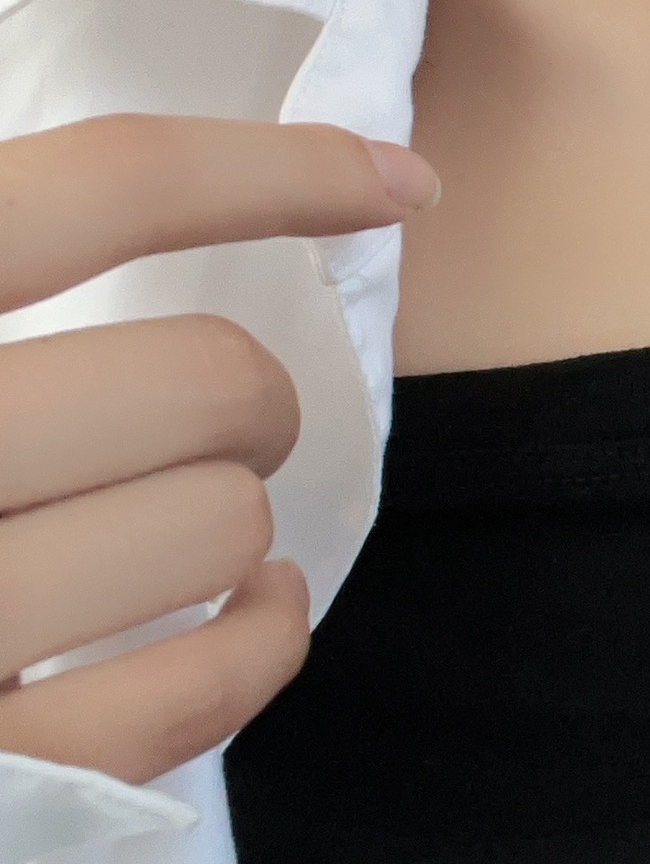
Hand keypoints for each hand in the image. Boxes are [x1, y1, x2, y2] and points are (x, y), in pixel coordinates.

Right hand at [0, 116, 439, 783]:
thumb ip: (3, 244)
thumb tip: (154, 176)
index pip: (99, 189)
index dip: (276, 170)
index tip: (397, 181)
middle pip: (205, 381)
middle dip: (249, 395)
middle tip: (214, 416)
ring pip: (219, 529)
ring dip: (231, 522)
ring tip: (172, 519)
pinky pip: (194, 693)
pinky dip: (260, 641)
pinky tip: (247, 607)